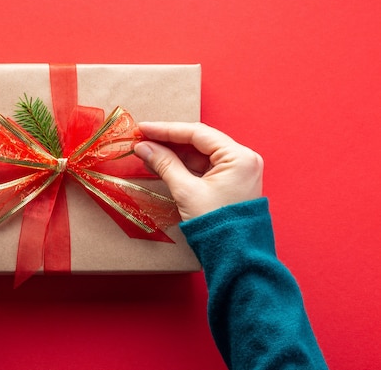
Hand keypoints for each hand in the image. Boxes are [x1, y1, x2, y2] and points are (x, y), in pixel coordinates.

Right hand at [134, 122, 262, 220]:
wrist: (236, 259)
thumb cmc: (216, 225)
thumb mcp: (187, 191)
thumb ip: (164, 164)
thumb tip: (143, 147)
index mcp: (239, 156)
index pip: (197, 133)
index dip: (166, 130)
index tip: (143, 128)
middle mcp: (243, 159)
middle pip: (200, 142)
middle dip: (169, 141)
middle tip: (143, 139)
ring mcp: (238, 172)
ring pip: (201, 155)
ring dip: (175, 154)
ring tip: (148, 152)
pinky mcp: (231, 184)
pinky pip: (205, 168)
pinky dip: (184, 167)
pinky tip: (163, 164)